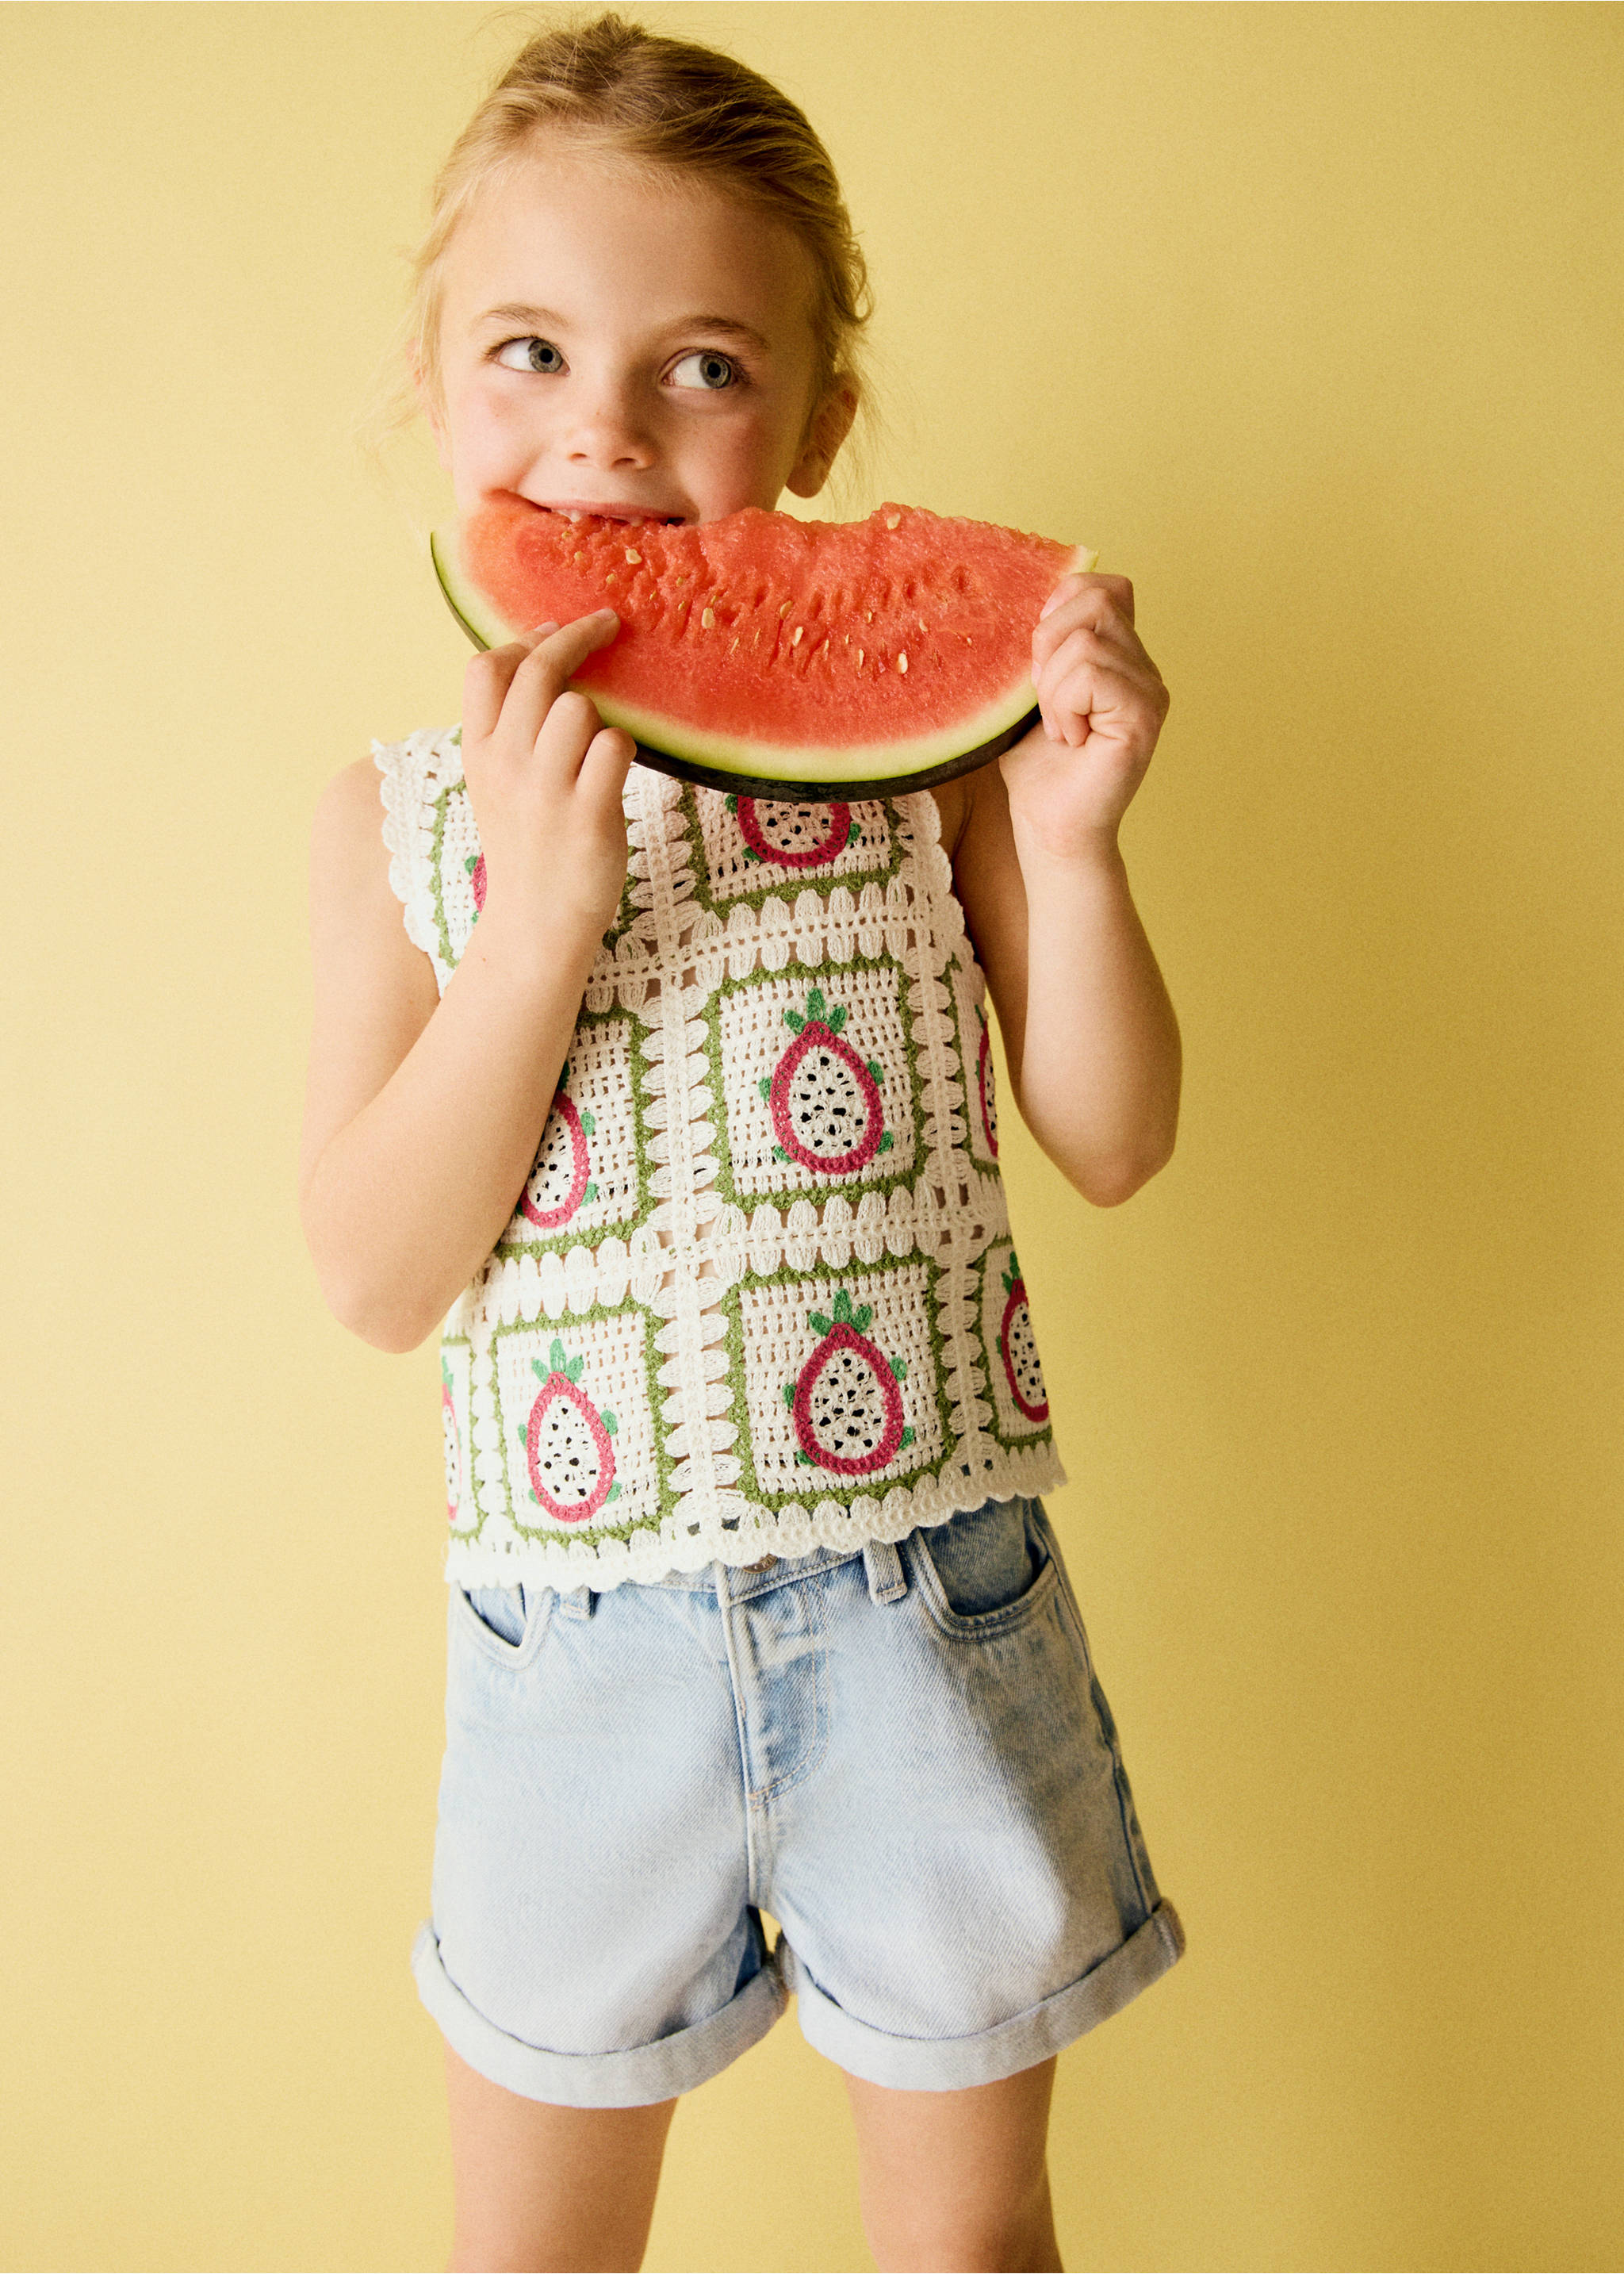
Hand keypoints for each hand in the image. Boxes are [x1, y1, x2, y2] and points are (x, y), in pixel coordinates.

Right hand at [460, 610, 635, 944]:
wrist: (536, 923)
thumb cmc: (527, 846)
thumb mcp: (496, 783)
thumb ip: (508, 729)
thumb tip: (538, 658)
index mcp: (479, 752)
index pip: (487, 668)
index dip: (526, 639)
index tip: (556, 628)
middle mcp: (507, 765)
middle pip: (538, 673)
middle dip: (577, 637)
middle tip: (609, 624)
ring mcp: (546, 790)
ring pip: (579, 707)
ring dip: (599, 716)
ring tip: (598, 750)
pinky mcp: (588, 815)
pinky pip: (615, 746)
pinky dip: (623, 750)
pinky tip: (616, 773)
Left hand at [1002, 574, 1170, 854]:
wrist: (1050, 827)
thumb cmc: (1037, 767)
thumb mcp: (1029, 691)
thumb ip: (1041, 645)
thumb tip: (1028, 598)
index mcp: (1121, 655)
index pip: (1104, 585)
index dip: (1062, 604)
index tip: (1038, 659)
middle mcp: (1145, 667)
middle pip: (1096, 598)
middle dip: (1049, 643)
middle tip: (1044, 699)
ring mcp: (1151, 690)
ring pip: (1086, 641)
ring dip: (1052, 689)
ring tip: (1060, 728)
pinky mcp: (1145, 715)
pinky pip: (1091, 674)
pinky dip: (1063, 707)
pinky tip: (1070, 739)